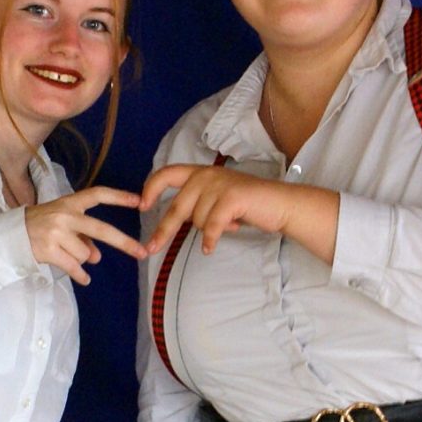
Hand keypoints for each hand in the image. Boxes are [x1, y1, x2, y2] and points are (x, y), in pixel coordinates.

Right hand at [25, 185, 145, 284]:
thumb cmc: (39, 226)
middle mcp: (65, 215)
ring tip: (65, 254)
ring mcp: (56, 232)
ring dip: (80, 259)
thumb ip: (82, 236)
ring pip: (85, 254)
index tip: (139, 201)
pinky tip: (84, 279)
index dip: (119, 197)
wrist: (9, 235)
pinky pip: (75, 267)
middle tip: (142, 253)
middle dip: (124, 242)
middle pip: (101, 230)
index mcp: (69, 203)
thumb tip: (97, 256)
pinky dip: (81, 275)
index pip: (98, 195)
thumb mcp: (62, 223)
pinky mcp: (49, 250)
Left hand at [142, 164, 336, 258]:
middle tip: (151, 248)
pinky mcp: (232, 198)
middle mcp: (206, 175)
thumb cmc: (248, 204)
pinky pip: (211, 226)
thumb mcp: (217, 199)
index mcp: (200, 173)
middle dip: (163, 230)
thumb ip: (197, 203)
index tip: (141, 205)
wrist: (280, 204)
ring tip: (229, 225)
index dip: (151, 188)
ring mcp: (219, 185)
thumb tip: (175, 219)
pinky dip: (210, 239)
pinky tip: (209, 249)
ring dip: (209, 230)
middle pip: (177, 206)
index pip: (166, 173)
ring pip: (197, 219)